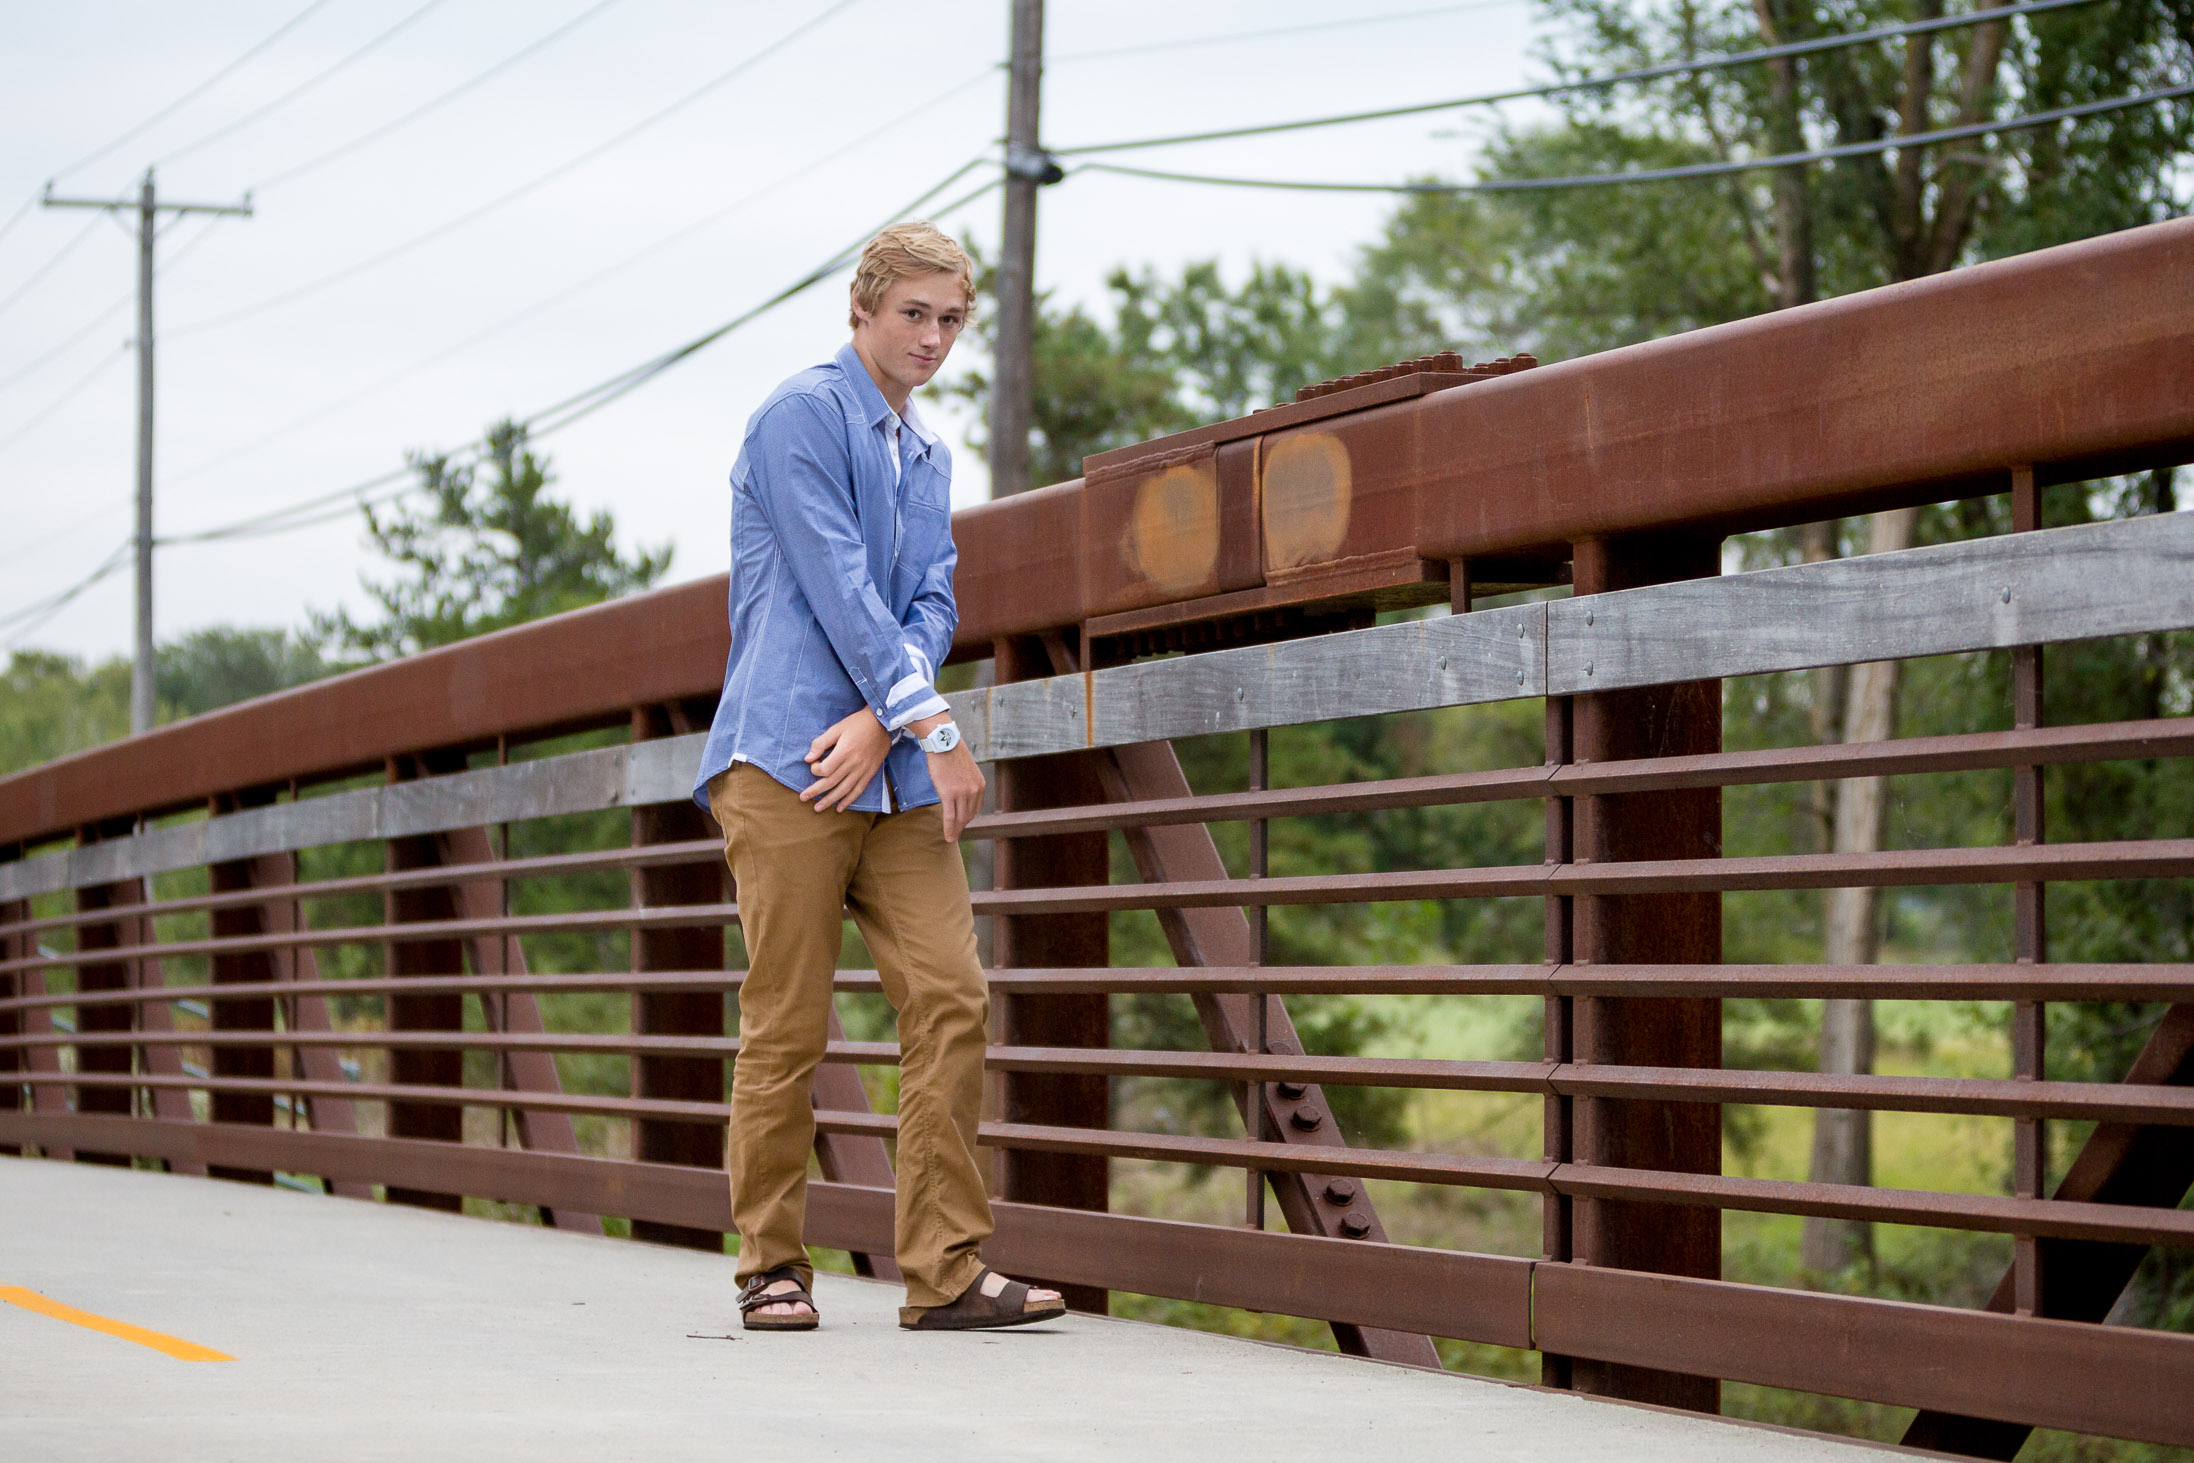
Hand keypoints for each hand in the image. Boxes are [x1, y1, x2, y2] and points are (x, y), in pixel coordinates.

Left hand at [802, 708, 890, 811]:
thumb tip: (807, 758)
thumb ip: (821, 743)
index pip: (825, 769)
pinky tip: (840, 808)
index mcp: (844, 751)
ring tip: (818, 808)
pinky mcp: (870, 773)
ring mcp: (863, 770)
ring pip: (844, 790)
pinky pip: (858, 790)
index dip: (815, 770)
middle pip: (832, 782)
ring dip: (830, 800)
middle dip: (816, 791)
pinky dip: (849, 800)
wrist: (883, 723)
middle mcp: (854, 764)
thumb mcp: (837, 728)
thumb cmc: (857, 724)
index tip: (813, 766)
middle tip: (803, 798)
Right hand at [910, 713, 985, 839]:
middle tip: (955, 834)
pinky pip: (949, 817)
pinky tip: (948, 837)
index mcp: (981, 786)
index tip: (962, 823)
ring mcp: (962, 794)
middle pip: (968, 816)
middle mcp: (974, 791)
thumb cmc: (952, 755)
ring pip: (959, 818)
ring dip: (955, 830)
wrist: (943, 743)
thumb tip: (963, 795)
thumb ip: (968, 784)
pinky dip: (949, 829)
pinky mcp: (949, 795)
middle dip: (961, 826)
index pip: (976, 809)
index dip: (968, 818)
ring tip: (951, 838)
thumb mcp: (968, 770)